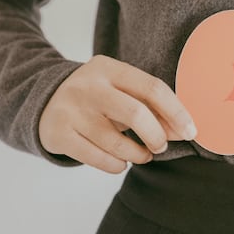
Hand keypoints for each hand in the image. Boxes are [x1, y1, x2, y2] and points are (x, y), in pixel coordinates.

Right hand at [39, 55, 198, 172]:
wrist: (43, 102)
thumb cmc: (96, 98)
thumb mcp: (118, 90)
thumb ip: (148, 105)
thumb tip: (183, 130)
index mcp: (108, 68)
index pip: (152, 88)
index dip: (176, 112)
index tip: (191, 131)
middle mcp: (88, 86)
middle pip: (136, 114)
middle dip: (157, 136)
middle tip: (161, 146)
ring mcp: (71, 110)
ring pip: (117, 143)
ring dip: (139, 155)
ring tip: (142, 155)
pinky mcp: (58, 135)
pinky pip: (99, 159)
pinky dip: (118, 166)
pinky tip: (121, 161)